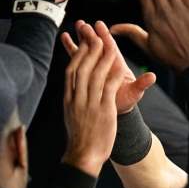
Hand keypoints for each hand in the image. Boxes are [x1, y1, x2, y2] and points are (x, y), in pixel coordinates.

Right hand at [61, 20, 155, 114]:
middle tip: (84, 24)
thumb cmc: (126, 99)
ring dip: (82, 35)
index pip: (110, 47)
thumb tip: (153, 76)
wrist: (114, 109)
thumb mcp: (134, 92)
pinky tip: (65, 36)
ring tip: (77, 24)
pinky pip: (77, 56)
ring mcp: (94, 64)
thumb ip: (141, 84)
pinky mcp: (85, 70)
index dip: (105, 36)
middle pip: (98, 44)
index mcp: (116, 64)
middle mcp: (105, 62)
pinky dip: (71, 46)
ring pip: (87, 47)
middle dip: (92, 34)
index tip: (100, 25)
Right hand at [62, 22, 121, 176]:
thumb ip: (75, 98)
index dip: (78, 53)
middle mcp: (77, 97)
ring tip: (107, 43)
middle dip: (89, 48)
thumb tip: (75, 88)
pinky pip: (109, 89)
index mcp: (69, 97)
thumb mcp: (74, 114)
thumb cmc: (81, 136)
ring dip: (102, 57)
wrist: (85, 154)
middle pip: (83, 67)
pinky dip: (114, 76)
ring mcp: (90, 103)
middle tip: (94, 33)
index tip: (83, 41)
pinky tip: (119, 66)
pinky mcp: (104, 111)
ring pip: (96, 74)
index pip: (72, 69)